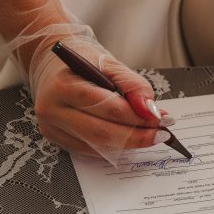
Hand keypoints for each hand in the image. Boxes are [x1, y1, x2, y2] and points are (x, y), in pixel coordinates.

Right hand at [27, 35, 170, 162]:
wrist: (54, 66)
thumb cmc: (84, 63)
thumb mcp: (111, 64)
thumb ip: (133, 85)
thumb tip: (151, 111)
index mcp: (63, 86)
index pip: (105, 106)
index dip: (136, 116)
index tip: (161, 118)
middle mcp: (52, 110)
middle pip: (100, 132)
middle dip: (136, 135)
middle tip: (161, 133)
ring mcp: (52, 128)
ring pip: (97, 146)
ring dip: (129, 144)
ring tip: (152, 136)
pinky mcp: (57, 139)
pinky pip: (90, 150)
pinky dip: (115, 147)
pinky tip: (131, 139)